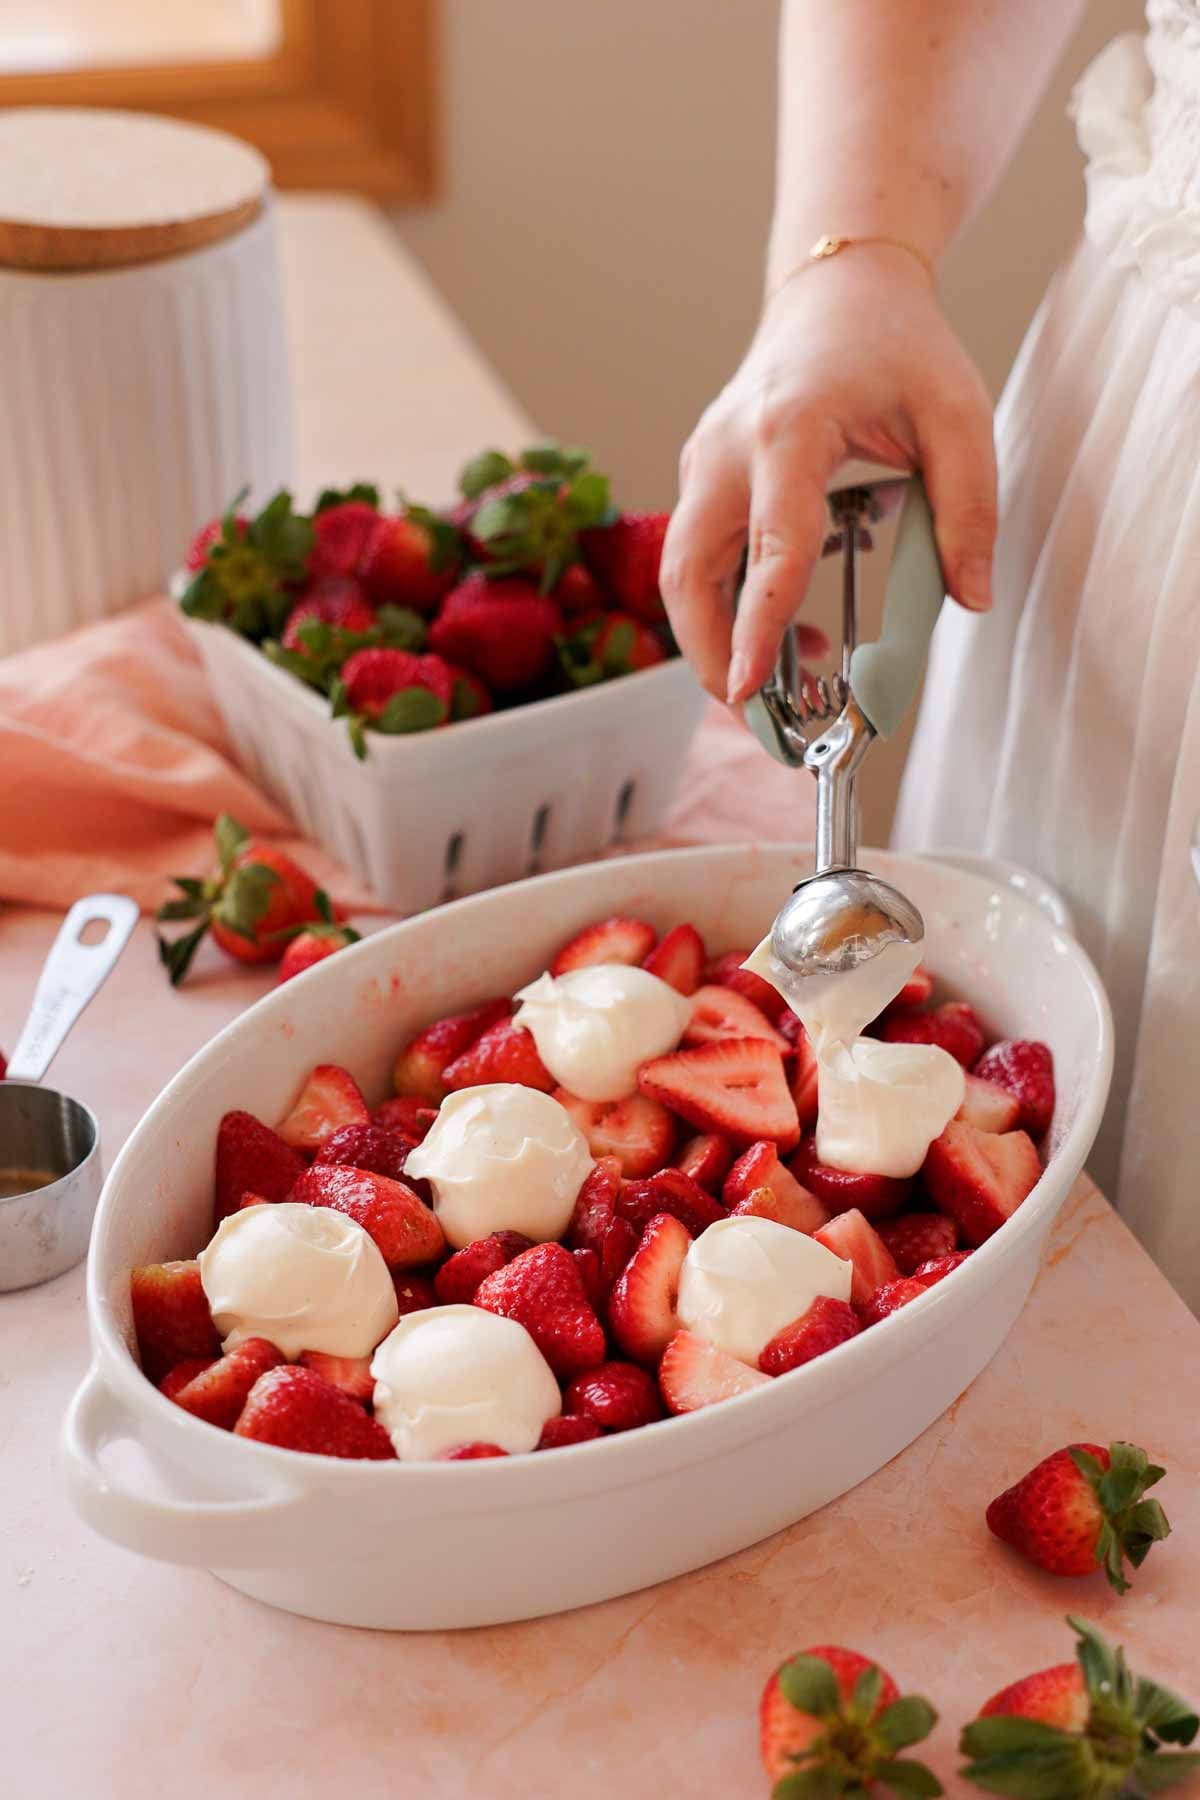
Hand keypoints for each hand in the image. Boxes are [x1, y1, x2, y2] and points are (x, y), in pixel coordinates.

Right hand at [660, 245, 996, 702]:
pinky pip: (696, 558)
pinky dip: (723, 609)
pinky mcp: (701, 479)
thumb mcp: (956, 415)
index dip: (757, 623)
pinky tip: (778, 635)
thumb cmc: (897, 347)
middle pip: (687, 573)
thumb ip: (970, 509)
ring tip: (774, 688)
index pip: (770, 543)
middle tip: (755, 718)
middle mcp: (726, 448)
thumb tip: (972, 599)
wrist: (837, 292)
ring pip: (680, 574)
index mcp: (789, 429)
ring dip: (712, 639)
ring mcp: (702, 463)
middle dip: (709, 654)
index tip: (749, 688)